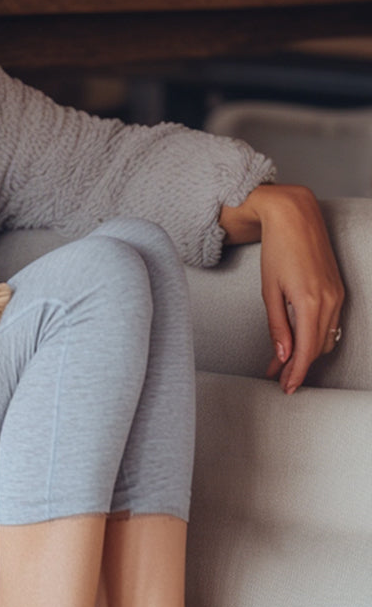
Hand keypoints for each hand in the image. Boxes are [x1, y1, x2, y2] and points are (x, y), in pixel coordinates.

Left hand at [220, 185, 344, 394]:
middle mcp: (330, 300)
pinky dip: (314, 336)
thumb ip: (277, 325)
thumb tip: (282, 355)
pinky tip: (297, 342)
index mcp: (310, 303)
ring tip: (282, 365)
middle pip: (317, 347)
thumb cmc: (277, 251)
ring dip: (306, 353)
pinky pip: (329, 322)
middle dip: (297, 367)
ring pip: (325, 337)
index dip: (295, 373)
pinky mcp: (336, 289)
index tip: (285, 388)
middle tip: (277, 380)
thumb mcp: (270, 292)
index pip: (306, 350)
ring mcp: (337, 294)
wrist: (295, 217)